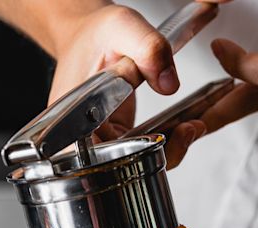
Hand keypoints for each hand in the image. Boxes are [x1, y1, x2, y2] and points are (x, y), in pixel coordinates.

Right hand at [49, 4, 206, 167]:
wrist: (88, 33)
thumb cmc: (93, 32)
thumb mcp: (121, 28)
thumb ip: (147, 50)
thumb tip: (169, 84)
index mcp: (67, 120)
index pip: (93, 160)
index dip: (128, 158)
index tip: (159, 140)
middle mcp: (79, 137)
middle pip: (117, 167)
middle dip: (156, 153)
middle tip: (186, 131)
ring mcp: (99, 140)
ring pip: (132, 162)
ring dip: (164, 148)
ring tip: (190, 127)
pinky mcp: (115, 136)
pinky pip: (139, 148)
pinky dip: (163, 139)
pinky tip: (184, 124)